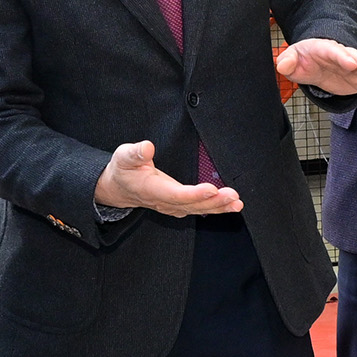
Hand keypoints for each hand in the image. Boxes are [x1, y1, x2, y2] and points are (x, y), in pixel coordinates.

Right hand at [94, 140, 242, 216]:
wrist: (120, 189)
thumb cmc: (124, 170)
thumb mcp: (123, 157)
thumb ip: (135, 153)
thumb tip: (147, 147)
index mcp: (152, 190)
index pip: (175, 194)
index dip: (193, 194)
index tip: (211, 189)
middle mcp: (164, 201)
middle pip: (192, 205)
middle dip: (214, 202)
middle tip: (233, 196)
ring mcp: (172, 206)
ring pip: (198, 210)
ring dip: (219, 207)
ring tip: (236, 203)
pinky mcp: (179, 205)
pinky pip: (199, 209)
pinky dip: (216, 209)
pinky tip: (230, 206)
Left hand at [274, 37, 356, 96]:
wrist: (316, 62)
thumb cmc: (305, 59)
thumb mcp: (292, 59)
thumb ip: (287, 61)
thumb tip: (282, 64)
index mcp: (325, 49)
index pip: (333, 52)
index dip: (341, 57)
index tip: (349, 63)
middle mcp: (342, 56)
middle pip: (354, 57)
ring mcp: (353, 66)